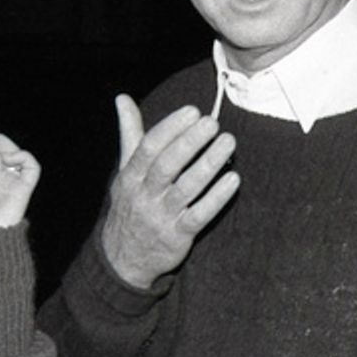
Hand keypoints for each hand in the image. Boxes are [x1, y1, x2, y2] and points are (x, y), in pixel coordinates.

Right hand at [100, 95, 239, 288]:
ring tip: (228, 143)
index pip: (149, 148)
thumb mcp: (125, 170)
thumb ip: (129, 133)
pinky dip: (216, 198)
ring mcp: (161, 217)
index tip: (192, 111)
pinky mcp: (178, 236)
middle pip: (167, 166)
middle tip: (212, 123)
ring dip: (208, 165)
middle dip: (189, 142)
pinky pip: (199, 216)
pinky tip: (234, 180)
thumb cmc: (130, 205)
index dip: (171, 128)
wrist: (123, 259)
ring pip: (186, 188)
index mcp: (130, 176)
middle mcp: (144, 195)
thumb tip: (122, 98)